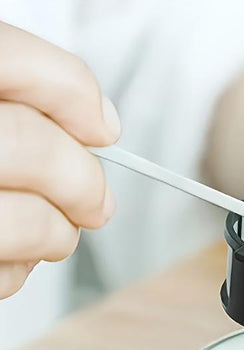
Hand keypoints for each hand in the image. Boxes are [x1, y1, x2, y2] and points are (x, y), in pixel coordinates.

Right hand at [0, 22, 119, 298]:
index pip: (13, 61)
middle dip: (84, 182)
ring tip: (57, 232)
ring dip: (59, 234)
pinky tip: (13, 250)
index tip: (103, 127)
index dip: (73, 92)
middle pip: (30, 146)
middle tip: (97, 203)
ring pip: (23, 222)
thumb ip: (22, 99)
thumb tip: (100, 122)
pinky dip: (20, 267)